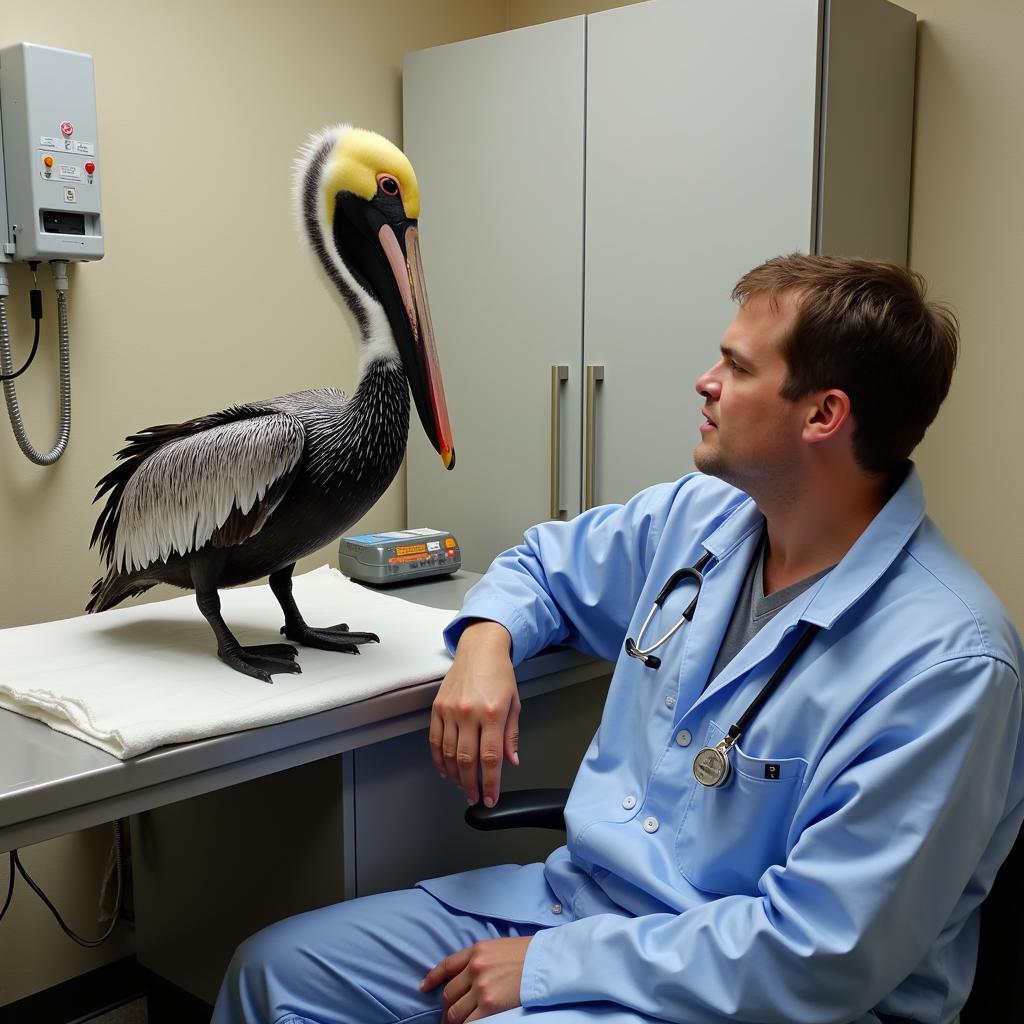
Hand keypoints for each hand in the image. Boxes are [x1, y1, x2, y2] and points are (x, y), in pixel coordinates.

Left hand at [421, 936, 531, 1022]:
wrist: (545, 963)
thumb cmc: (526, 954)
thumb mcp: (498, 947)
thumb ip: (480, 958)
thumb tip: (466, 974)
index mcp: (476, 951)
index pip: (447, 965)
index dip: (433, 978)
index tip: (424, 986)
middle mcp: (475, 968)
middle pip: (449, 993)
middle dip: (446, 1006)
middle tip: (448, 1014)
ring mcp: (481, 988)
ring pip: (455, 1011)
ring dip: (453, 1020)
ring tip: (456, 1023)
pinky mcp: (490, 1006)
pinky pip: (469, 1022)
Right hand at [430, 620, 518, 806]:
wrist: (479, 650)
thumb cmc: (499, 675)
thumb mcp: (514, 703)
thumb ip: (511, 735)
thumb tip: (511, 761)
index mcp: (493, 713)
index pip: (490, 758)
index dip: (490, 783)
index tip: (490, 798)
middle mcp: (469, 713)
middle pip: (467, 760)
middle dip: (471, 785)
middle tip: (474, 797)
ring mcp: (450, 711)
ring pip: (449, 754)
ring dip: (454, 776)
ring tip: (462, 787)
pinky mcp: (437, 708)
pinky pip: (435, 741)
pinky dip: (439, 759)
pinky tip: (445, 770)